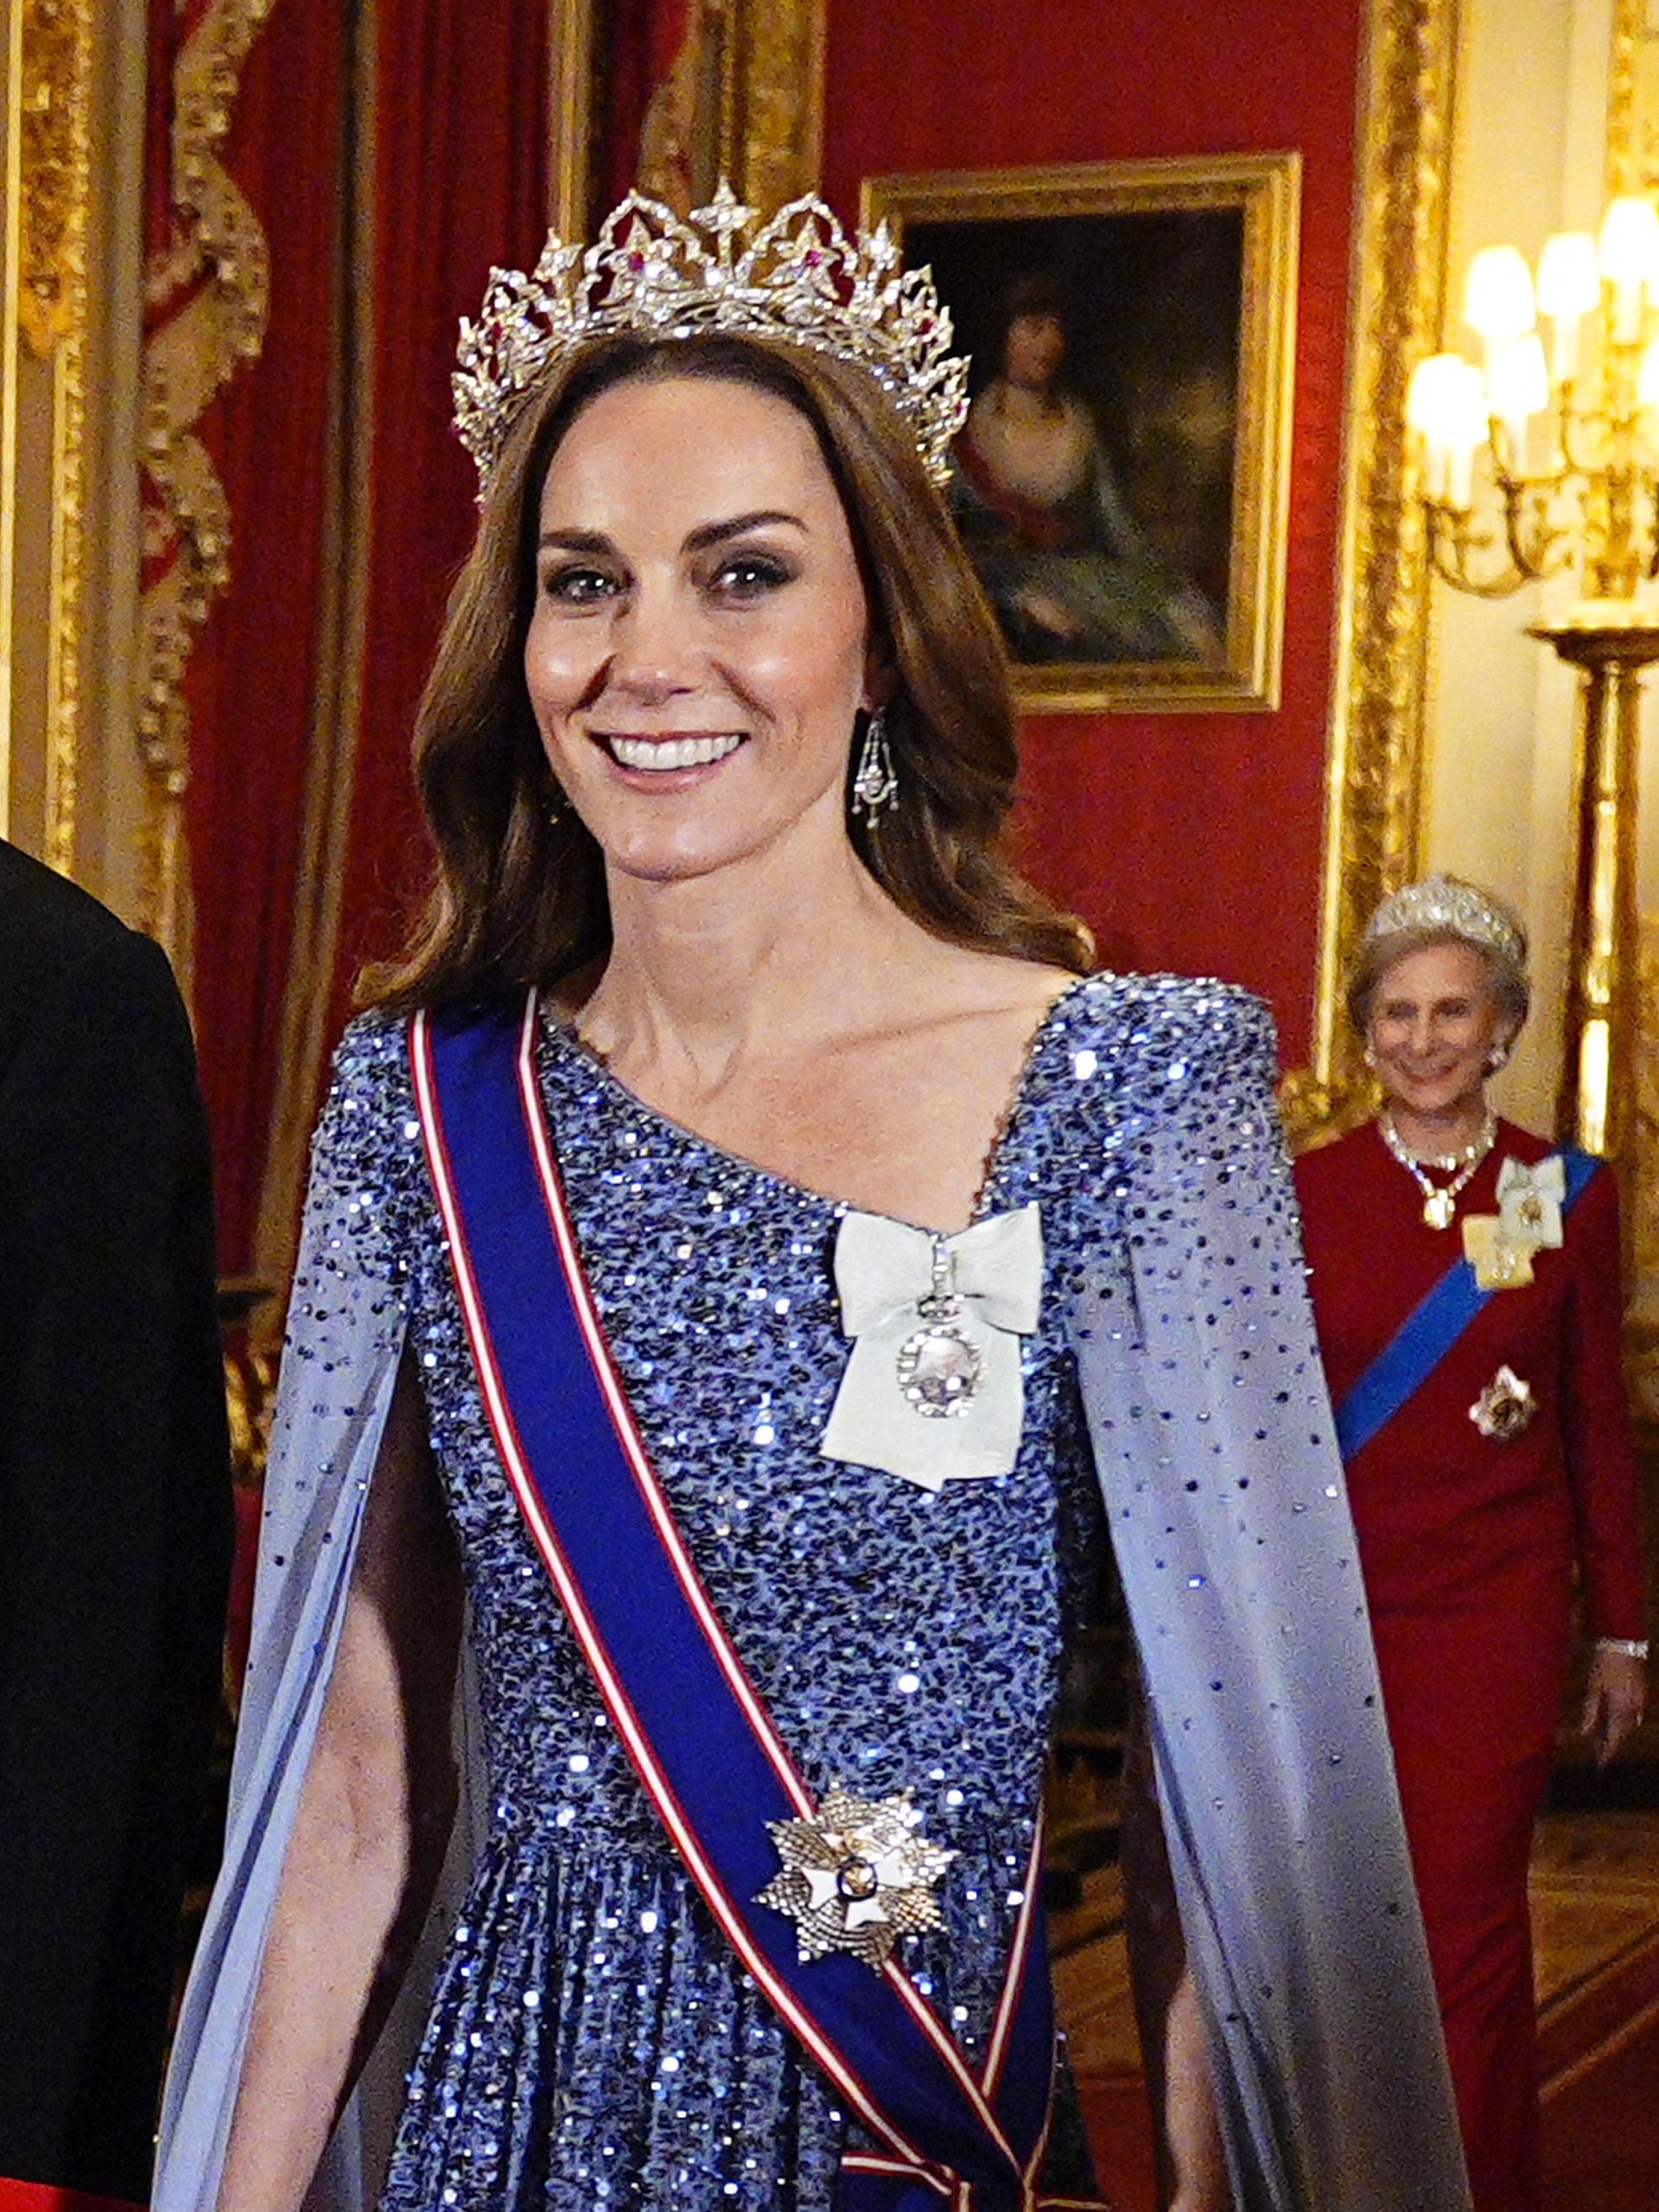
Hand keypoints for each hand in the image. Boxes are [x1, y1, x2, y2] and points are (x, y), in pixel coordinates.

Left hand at [1581, 1645, 1647, 1767]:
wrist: (1624, 1641)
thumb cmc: (1604, 1663)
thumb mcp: (1593, 1687)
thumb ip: (1590, 1711)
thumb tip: (1584, 1734)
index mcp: (1622, 1710)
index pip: (1615, 1740)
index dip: (1607, 1754)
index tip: (1600, 1766)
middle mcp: (1634, 1709)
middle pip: (1622, 1734)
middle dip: (1609, 1744)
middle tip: (1595, 1750)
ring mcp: (1640, 1701)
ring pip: (1628, 1725)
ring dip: (1614, 1732)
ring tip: (1598, 1735)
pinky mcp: (1641, 1693)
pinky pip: (1632, 1714)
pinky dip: (1620, 1720)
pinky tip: (1609, 1716)